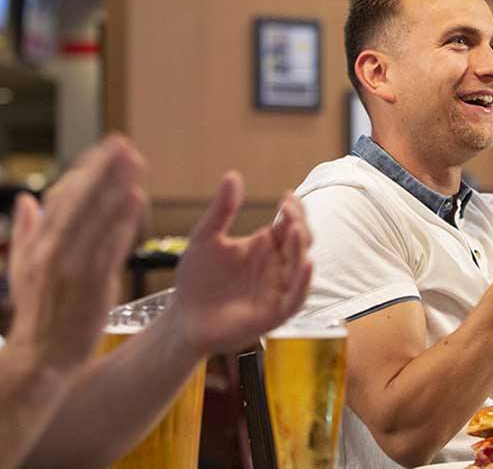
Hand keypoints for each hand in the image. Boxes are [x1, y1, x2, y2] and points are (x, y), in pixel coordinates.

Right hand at [6, 135, 147, 373]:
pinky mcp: (93, 283)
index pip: (62, 197)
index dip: (85, 171)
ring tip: (136, 161)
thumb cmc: (37, 312)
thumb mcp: (22, 268)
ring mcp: (73, 266)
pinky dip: (122, 222)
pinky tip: (137, 200)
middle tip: (123, 143)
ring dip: (116, 186)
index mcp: (38, 243)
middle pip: (80, 200)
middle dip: (102, 170)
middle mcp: (53, 250)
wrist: (40, 358)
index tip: (106, 149)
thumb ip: (25, 231)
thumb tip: (25, 199)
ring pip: (97, 217)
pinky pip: (110, 246)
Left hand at [169, 172, 312, 356]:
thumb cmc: (197, 279)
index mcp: (266, 245)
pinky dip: (305, 280)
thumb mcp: (206, 238)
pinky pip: (297, 296)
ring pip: (302, 266)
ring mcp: (278, 288)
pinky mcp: (276, 312)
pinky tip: (308, 263)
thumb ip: (222, 210)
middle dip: (300, 224)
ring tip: (296, 231)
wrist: (184, 317)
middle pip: (301, 240)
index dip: (294, 208)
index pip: (290, 222)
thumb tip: (233, 175)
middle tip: (288, 211)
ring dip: (303, 248)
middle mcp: (277, 264)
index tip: (286, 196)